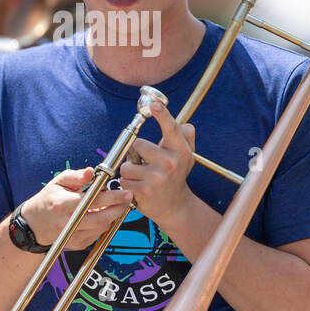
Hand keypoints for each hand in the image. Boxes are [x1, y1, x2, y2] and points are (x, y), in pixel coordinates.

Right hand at [22, 167, 133, 251]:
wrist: (34, 224)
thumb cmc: (49, 199)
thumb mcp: (58, 182)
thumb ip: (75, 176)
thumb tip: (91, 172)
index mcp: (62, 204)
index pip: (92, 202)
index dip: (112, 198)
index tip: (125, 192)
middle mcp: (67, 223)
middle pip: (101, 219)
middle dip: (118, 208)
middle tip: (128, 198)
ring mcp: (72, 236)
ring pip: (101, 228)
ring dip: (112, 216)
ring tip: (115, 204)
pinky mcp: (77, 244)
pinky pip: (97, 235)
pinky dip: (104, 224)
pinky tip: (103, 214)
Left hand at [117, 100, 195, 226]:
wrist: (174, 206)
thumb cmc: (176, 175)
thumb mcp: (186, 156)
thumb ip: (185, 137)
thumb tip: (185, 124)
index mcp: (181, 150)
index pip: (171, 128)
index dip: (162, 114)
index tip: (154, 104)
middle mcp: (171, 163)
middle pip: (138, 144)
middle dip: (137, 153)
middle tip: (146, 162)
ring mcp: (157, 178)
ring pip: (127, 164)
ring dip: (130, 171)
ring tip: (143, 177)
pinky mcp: (145, 191)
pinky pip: (124, 180)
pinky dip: (128, 184)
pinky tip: (139, 188)